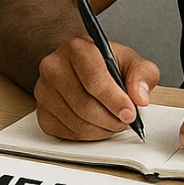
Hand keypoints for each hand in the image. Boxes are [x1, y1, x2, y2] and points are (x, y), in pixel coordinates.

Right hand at [35, 36, 159, 140]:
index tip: (130, 113)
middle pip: (84, 105)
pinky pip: (66, 133)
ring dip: (101, 130)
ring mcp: (43, 90)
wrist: (83, 69)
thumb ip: (142, 74)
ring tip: (113, 121)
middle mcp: (54, 66)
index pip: (93, 79)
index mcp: (76, 48)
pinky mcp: (41, 111)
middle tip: (125, 121)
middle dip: (111, 120)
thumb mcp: (131, 61)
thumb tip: (140, 97)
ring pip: (76, 122)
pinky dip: (87, 135)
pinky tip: (96, 124)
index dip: (114, 101)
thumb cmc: (106, 65)